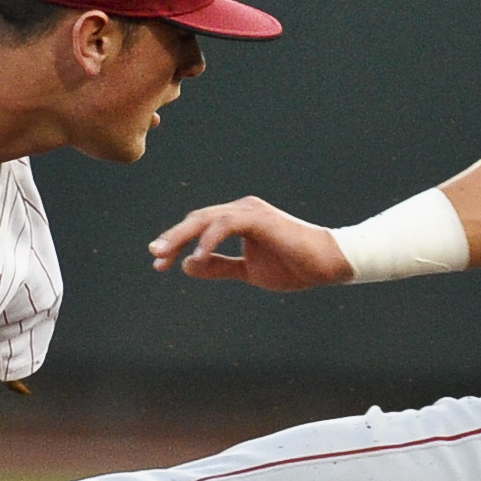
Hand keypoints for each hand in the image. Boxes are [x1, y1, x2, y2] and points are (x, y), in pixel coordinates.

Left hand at [148, 196, 352, 290]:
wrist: (326, 264)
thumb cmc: (293, 265)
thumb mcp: (248, 270)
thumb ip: (219, 266)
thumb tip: (187, 265)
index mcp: (238, 220)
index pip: (199, 228)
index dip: (178, 243)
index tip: (160, 264)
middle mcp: (241, 210)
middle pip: (197, 219)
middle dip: (173, 238)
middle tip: (155, 255)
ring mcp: (250, 211)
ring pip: (206, 218)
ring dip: (183, 236)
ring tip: (165, 255)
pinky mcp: (258, 217)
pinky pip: (225, 224)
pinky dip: (209, 239)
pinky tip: (197, 257)